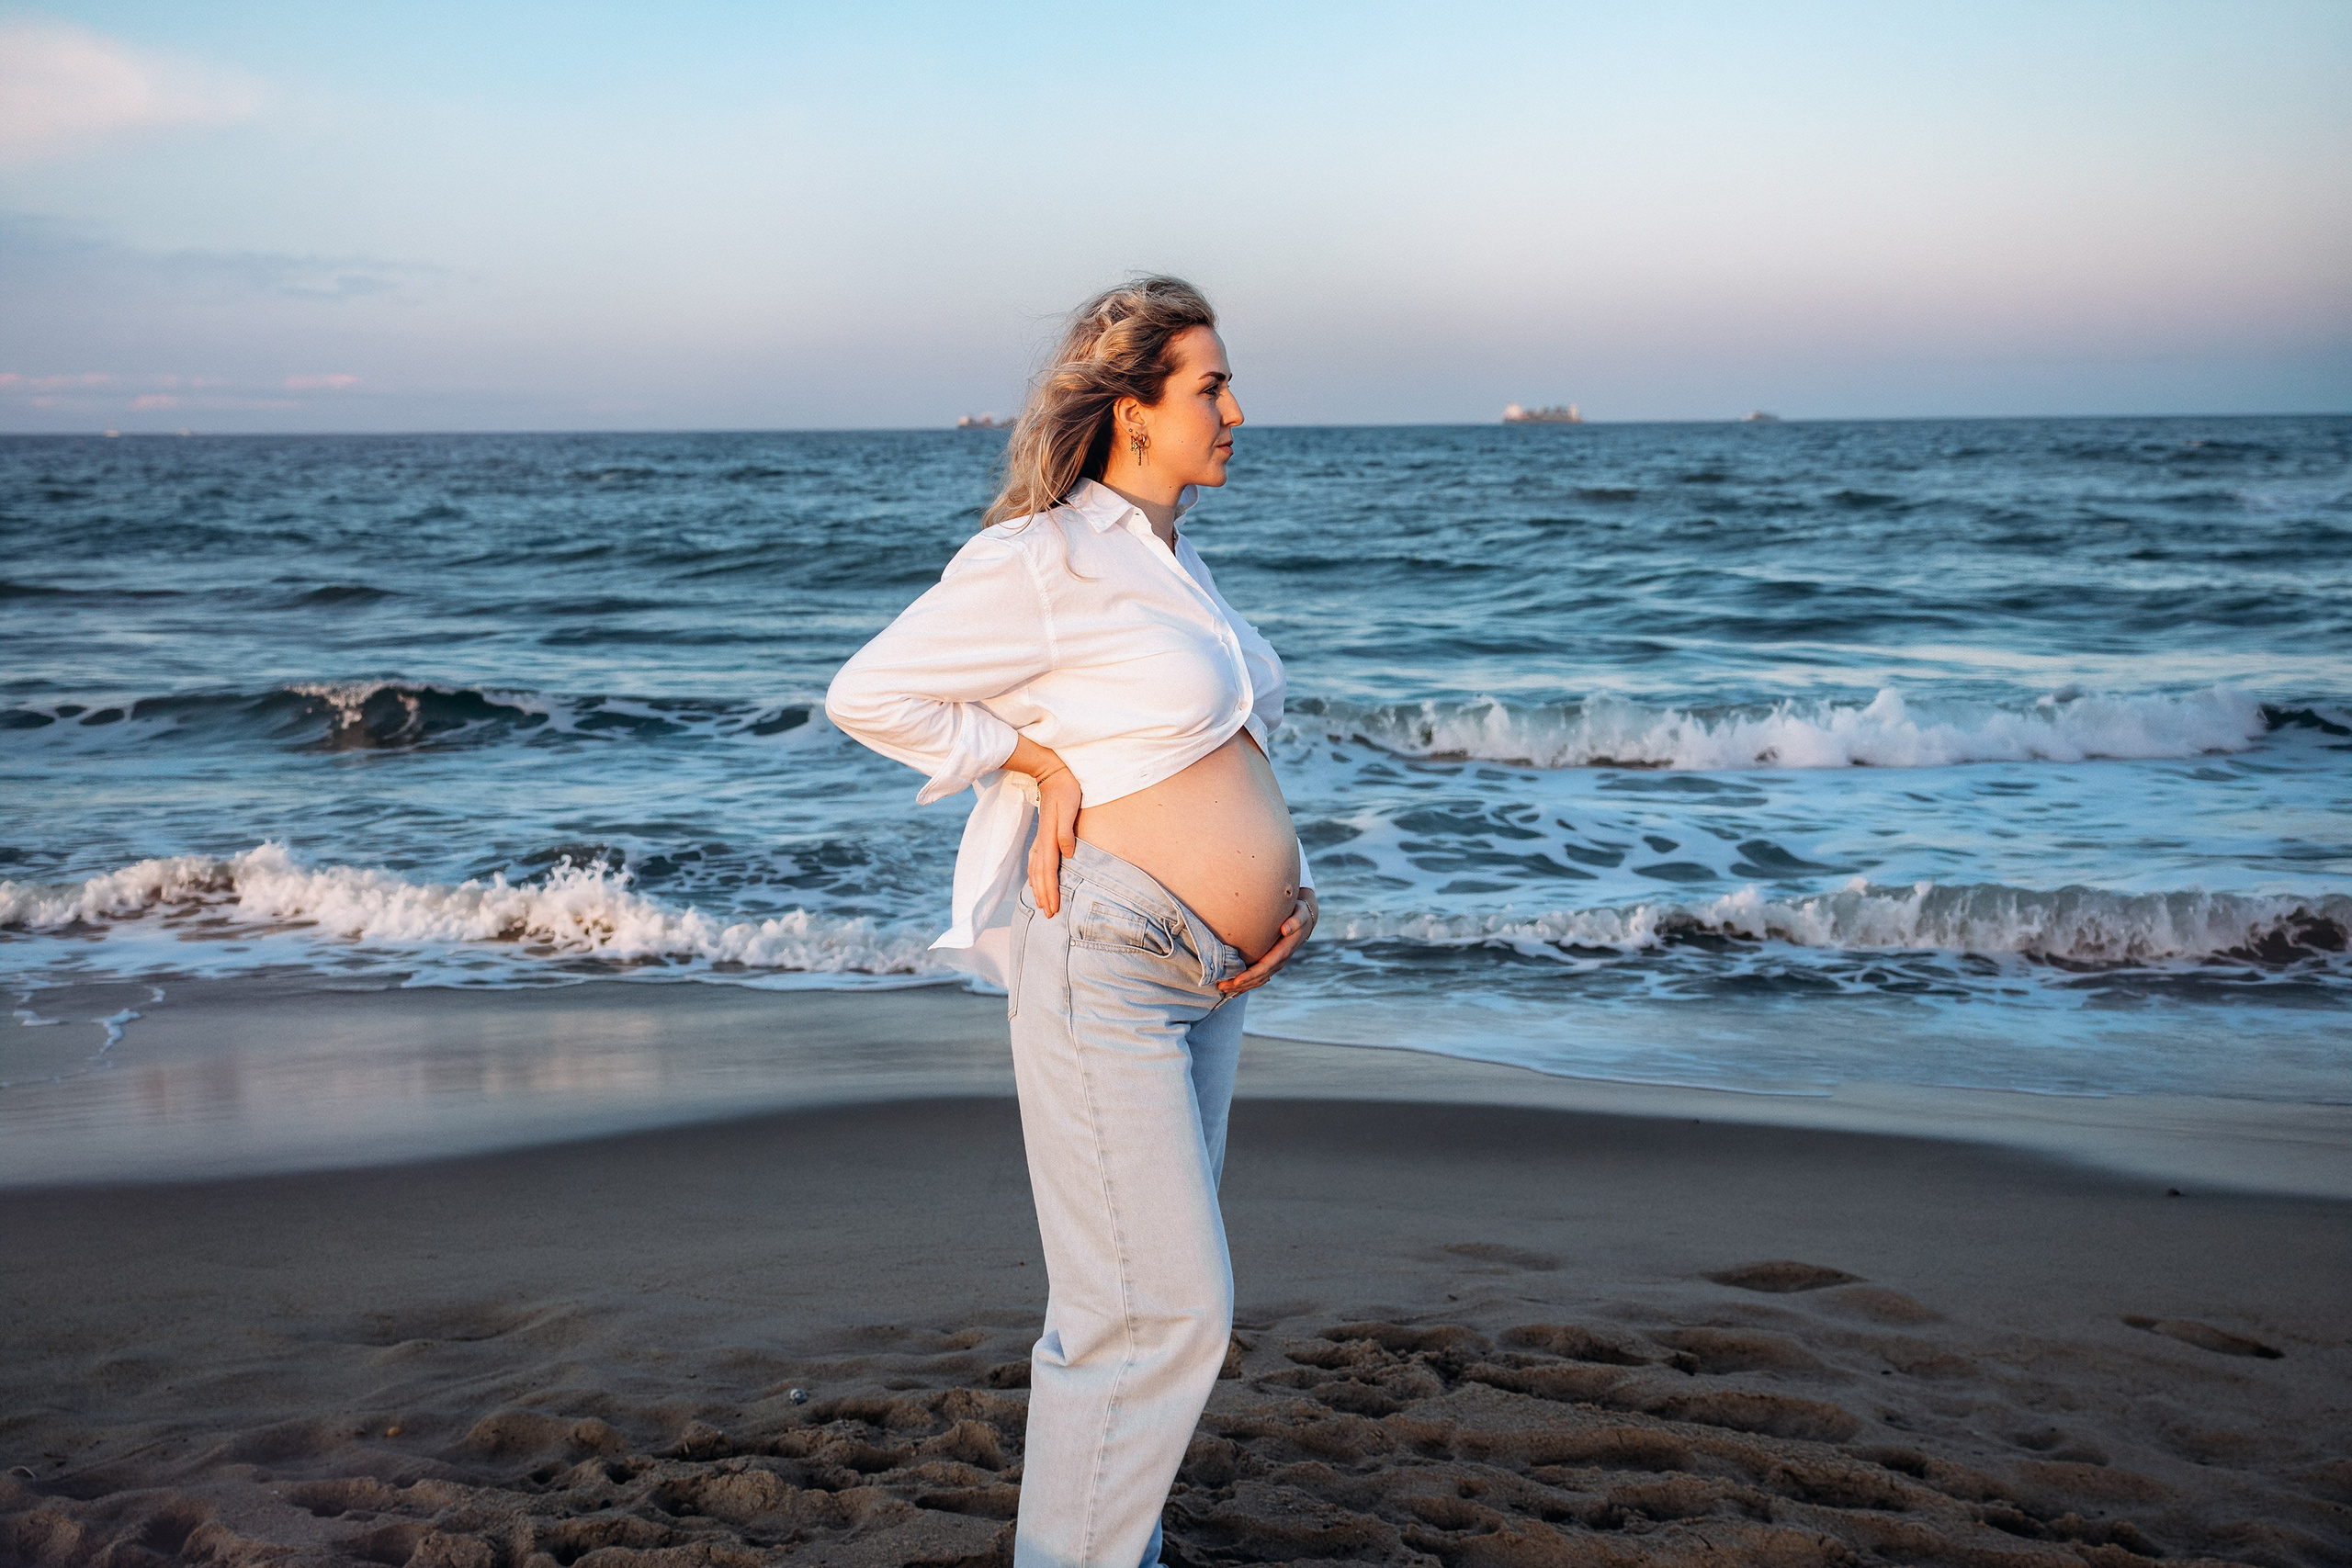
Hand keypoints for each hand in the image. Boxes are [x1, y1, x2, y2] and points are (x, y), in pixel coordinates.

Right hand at [1026, 763, 1081, 917]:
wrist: (1052, 773)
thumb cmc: (1065, 789)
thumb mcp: (1070, 807)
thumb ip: (1066, 832)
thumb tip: (1068, 854)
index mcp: (1049, 838)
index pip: (1048, 871)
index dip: (1051, 892)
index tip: (1054, 909)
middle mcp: (1042, 841)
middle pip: (1040, 875)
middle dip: (1044, 896)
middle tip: (1049, 916)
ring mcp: (1040, 838)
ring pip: (1035, 870)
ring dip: (1038, 889)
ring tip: (1042, 904)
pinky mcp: (1043, 834)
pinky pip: (1035, 861)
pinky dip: (1034, 875)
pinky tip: (1036, 881)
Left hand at [1218, 888, 1316, 997]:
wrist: (1304, 920)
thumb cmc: (1300, 914)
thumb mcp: (1300, 915)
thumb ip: (1294, 921)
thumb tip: (1285, 929)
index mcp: (1284, 951)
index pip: (1266, 966)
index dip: (1251, 975)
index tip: (1237, 980)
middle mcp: (1279, 961)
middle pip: (1258, 977)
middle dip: (1241, 984)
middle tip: (1221, 986)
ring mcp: (1274, 964)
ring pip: (1257, 980)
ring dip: (1240, 986)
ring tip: (1222, 988)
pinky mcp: (1270, 963)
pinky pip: (1258, 977)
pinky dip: (1245, 985)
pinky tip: (1233, 990)